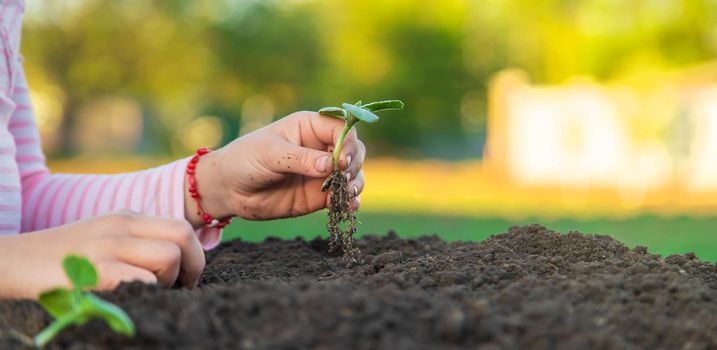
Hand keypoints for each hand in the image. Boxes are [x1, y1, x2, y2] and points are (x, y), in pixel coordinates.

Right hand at [0, 210, 204, 298]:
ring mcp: (109, 246)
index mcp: (127, 217)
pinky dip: (147, 293)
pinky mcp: (98, 270)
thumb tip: (179, 263)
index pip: (181, 227)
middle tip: (180, 288)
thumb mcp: (105, 239)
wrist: (14, 262)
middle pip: (183, 236)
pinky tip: (129, 298)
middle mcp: (121, 226)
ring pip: (169, 257)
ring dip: (167, 282)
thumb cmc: (64, 260)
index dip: (194, 255)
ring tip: (147, 292)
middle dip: (193, 267)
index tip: (185, 278)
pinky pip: (144, 280)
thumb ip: (138, 243)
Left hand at [186, 111, 365, 222]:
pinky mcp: (320, 195)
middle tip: (344, 180)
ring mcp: (322, 172)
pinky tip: (349, 208)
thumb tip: (330, 164)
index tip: (342, 161)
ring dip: (356, 184)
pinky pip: (342, 197)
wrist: (229, 190)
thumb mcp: (270, 154)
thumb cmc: (245, 160)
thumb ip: (300, 159)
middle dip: (354, 165)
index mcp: (310, 127)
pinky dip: (350, 202)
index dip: (348, 144)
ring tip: (348, 195)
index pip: (342, 129)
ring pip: (353, 175)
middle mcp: (321, 147)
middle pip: (354, 151)